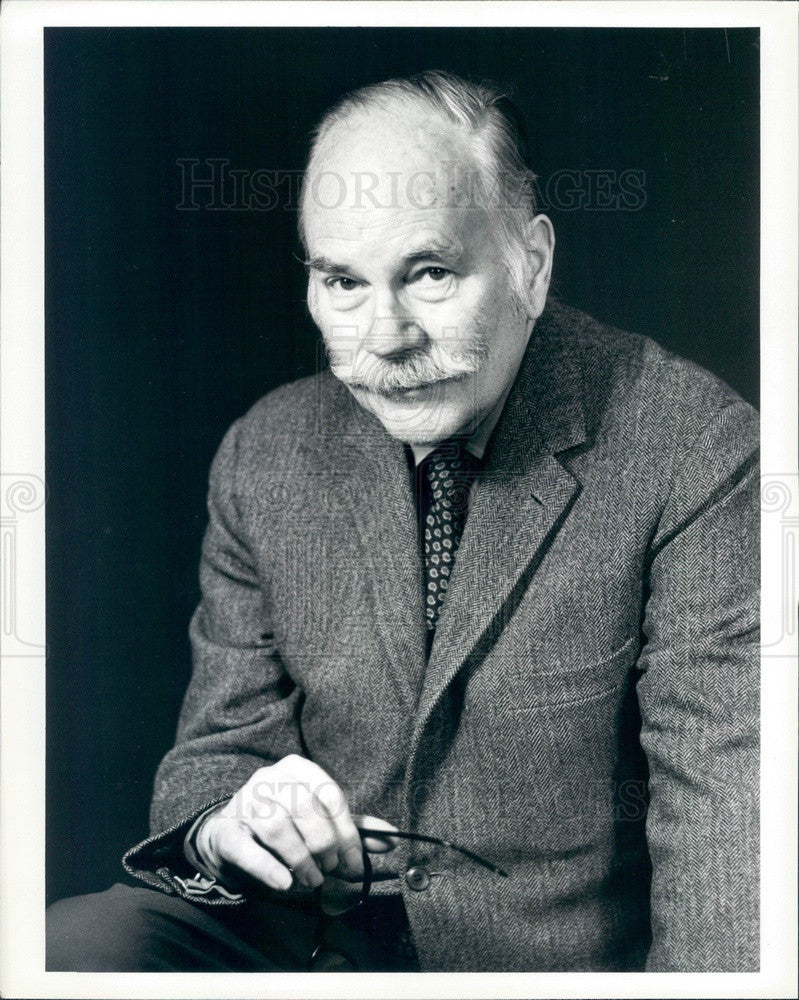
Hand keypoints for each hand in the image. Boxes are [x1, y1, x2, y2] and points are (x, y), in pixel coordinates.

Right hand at [194, 755, 396, 891]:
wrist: (232, 834)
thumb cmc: (285, 823)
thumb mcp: (318, 818)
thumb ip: (353, 827)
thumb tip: (393, 837)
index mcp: (296, 768)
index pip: (329, 793)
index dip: (346, 831)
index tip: (354, 861)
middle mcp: (268, 778)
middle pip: (304, 807)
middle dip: (323, 844)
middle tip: (330, 869)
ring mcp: (243, 802)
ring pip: (276, 826)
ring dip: (300, 858)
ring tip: (312, 879)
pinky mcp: (225, 830)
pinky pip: (246, 848)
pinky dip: (268, 867)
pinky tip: (284, 882)